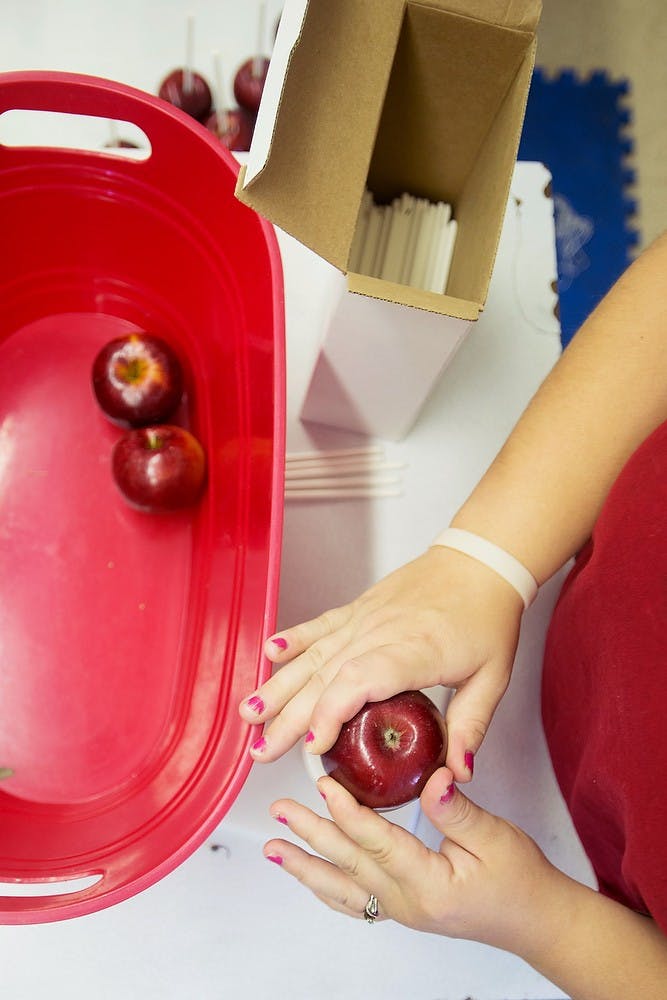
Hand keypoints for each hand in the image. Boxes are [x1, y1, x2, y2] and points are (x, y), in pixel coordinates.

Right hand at [240, 546, 523, 780]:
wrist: (480, 562)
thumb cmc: (486, 615)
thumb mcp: (492, 678)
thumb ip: (470, 726)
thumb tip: (457, 774)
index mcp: (415, 651)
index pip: (360, 681)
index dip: (330, 713)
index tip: (313, 746)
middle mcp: (381, 632)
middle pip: (325, 676)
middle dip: (289, 717)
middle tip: (263, 750)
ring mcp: (365, 618)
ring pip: (314, 654)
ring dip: (279, 685)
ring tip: (250, 713)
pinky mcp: (359, 609)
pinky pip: (320, 626)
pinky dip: (293, 640)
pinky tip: (269, 654)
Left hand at [262, 768, 565, 956]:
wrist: (536, 920)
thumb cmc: (521, 881)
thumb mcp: (495, 838)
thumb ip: (457, 809)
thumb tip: (433, 778)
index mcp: (428, 884)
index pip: (378, 843)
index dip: (348, 812)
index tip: (325, 785)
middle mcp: (407, 903)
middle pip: (349, 863)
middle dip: (311, 834)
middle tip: (280, 811)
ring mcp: (401, 909)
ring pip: (342, 887)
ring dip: (306, 865)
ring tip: (275, 848)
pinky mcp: (403, 907)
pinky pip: (354, 899)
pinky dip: (326, 885)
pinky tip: (310, 873)